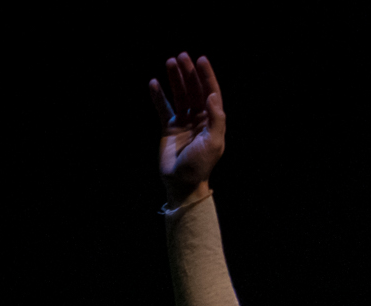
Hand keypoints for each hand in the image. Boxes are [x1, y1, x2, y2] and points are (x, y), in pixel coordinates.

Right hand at [148, 52, 225, 205]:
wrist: (182, 182)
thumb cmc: (200, 165)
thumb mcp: (213, 142)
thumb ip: (216, 118)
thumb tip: (213, 95)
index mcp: (212, 121)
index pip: (210, 93)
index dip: (207, 76)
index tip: (201, 60)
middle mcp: (199, 119)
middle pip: (194, 90)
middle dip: (189, 73)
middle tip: (182, 56)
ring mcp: (184, 122)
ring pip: (179, 95)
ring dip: (175, 79)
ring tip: (170, 62)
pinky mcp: (169, 127)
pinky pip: (163, 107)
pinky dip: (158, 96)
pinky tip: (154, 83)